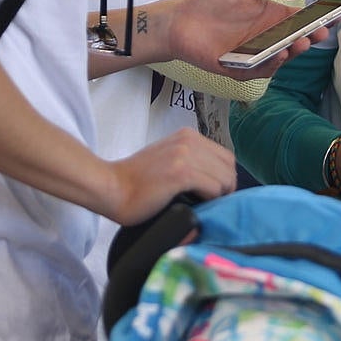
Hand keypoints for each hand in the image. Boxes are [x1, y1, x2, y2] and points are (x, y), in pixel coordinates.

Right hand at [99, 127, 234, 225]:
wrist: (111, 188)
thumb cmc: (136, 182)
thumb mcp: (168, 160)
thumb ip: (191, 161)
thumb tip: (216, 181)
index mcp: (187, 136)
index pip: (225, 156)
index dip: (223, 177)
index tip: (213, 193)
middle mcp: (188, 140)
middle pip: (229, 167)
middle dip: (225, 188)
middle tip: (209, 203)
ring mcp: (185, 155)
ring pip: (225, 178)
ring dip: (218, 196)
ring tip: (201, 205)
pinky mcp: (181, 173)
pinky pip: (214, 188)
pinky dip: (210, 200)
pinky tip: (195, 204)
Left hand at [163, 0, 327, 79]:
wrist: (178, 19)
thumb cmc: (210, 0)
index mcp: (270, 17)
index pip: (300, 21)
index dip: (317, 20)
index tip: (334, 17)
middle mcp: (265, 38)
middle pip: (294, 41)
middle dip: (309, 39)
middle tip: (319, 34)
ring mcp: (253, 54)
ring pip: (280, 58)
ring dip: (291, 53)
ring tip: (299, 43)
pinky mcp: (238, 68)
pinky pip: (258, 70)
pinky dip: (269, 65)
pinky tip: (276, 55)